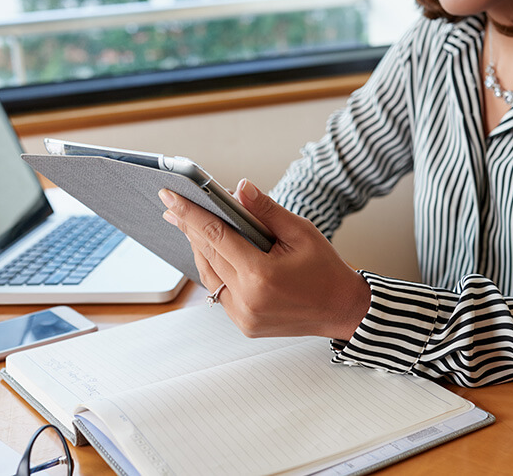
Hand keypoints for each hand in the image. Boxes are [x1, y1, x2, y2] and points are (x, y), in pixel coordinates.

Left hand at [159, 179, 370, 339]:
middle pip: (207, 254)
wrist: (343, 310)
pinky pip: (219, 291)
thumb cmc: (326, 270)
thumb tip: (239, 188)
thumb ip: (266, 210)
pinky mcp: (244, 324)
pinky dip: (214, 269)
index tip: (170, 196)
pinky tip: (211, 252)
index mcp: (261, 275)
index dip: (190, 213)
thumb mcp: (302, 232)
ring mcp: (243, 316)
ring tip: (188, 225)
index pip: (215, 235)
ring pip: (208, 274)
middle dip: (189, 227)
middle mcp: (247, 299)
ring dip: (198, 248)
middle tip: (173, 206)